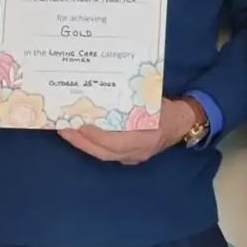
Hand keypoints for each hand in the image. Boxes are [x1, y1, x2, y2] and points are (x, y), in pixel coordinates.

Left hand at [57, 98, 195, 164]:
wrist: (183, 123)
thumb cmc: (167, 108)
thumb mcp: (151, 99)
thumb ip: (131, 100)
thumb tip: (104, 89)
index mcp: (146, 137)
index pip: (116, 142)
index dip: (95, 135)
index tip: (79, 124)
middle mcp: (139, 151)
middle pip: (104, 152)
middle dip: (81, 142)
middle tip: (63, 129)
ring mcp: (135, 157)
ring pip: (104, 155)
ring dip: (84, 144)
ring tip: (67, 131)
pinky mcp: (131, 156)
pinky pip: (108, 153)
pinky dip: (93, 145)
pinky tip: (82, 135)